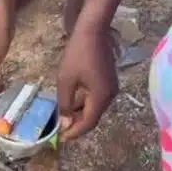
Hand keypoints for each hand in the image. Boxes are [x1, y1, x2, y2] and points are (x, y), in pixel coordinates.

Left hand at [56, 27, 117, 141]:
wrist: (92, 31)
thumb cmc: (77, 54)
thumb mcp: (66, 80)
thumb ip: (65, 103)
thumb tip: (65, 123)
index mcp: (102, 97)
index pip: (89, 122)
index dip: (75, 132)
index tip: (62, 139)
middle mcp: (110, 95)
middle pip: (93, 116)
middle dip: (77, 124)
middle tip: (60, 130)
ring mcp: (111, 87)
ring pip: (94, 107)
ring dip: (79, 113)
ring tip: (62, 117)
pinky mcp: (108, 80)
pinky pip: (95, 97)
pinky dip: (83, 103)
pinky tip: (71, 103)